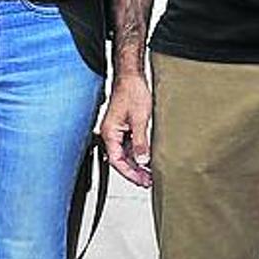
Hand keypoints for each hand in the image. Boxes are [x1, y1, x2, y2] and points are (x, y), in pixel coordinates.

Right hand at [100, 70, 152, 187]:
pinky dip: (136, 155)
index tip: (142, 181)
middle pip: (119, 160)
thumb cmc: (132, 92)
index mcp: (109, 132)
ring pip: (123, 154)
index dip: (130, 173)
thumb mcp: (139, 119)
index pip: (116, 160)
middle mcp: (109, 133)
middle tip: (148, 182)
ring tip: (149, 174)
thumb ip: (140, 141)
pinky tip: (146, 159)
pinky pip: (127, 146)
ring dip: (136, 165)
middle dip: (133, 172)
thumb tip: (142, 160)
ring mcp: (115, 131)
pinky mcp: (122, 127)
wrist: (131, 77)